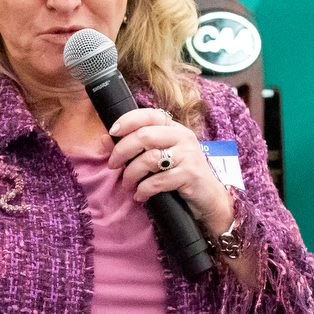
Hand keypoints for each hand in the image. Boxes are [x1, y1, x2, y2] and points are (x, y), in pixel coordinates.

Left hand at [106, 108, 234, 234]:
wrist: (209, 197)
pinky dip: (143, 190)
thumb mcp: (162, 156)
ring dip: (131, 174)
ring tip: (127, 184)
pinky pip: (158, 181)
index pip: (149, 115)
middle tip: (113, 165)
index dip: (127, 120)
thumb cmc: (181, 175)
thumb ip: (139, 147)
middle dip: (122, 151)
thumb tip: (104, 139)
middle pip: (144, 135)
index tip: (111, 132)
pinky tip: (140, 195)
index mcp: (175, 128)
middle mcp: (183, 137)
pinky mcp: (190, 175)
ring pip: (148, 159)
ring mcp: (188, 155)